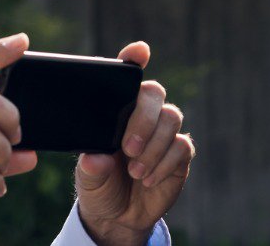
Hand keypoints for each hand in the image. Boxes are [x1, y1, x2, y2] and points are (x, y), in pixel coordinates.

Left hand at [75, 42, 196, 245]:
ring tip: (135, 171)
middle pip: (155, 93)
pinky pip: (182, 146)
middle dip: (143, 118)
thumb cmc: (98, 187)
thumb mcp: (87, 179)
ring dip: (154, 145)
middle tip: (128, 148)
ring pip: (172, 118)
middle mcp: (143, 115)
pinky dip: (164, 163)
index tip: (139, 51)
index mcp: (116, 110)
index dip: (134, 58)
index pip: (127, 77)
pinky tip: (148, 179)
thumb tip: (96, 158)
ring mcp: (163, 133)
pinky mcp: (179, 155)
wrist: (117, 217)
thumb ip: (91, 168)